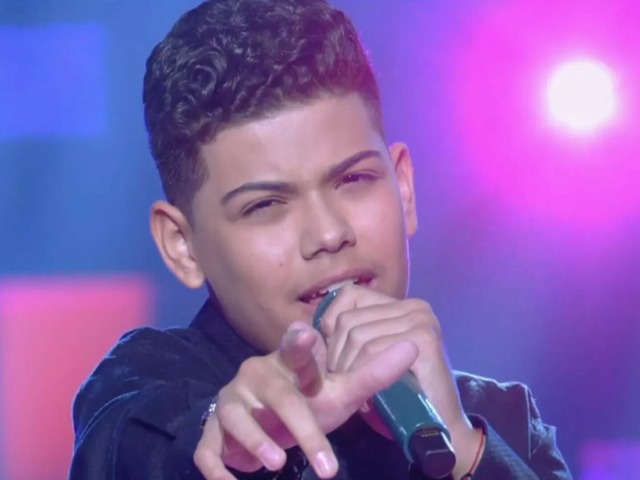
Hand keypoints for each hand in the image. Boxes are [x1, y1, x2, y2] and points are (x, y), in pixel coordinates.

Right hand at [193, 320, 418, 479]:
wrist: (268, 419)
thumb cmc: (309, 399)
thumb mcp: (341, 391)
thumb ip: (373, 374)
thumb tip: (414, 347)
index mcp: (289, 362)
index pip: (295, 348)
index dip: (299, 343)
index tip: (306, 335)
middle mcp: (257, 375)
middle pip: (279, 398)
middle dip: (302, 430)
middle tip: (327, 465)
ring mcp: (232, 400)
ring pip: (235, 418)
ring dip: (255, 442)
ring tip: (277, 463)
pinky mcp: (213, 429)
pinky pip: (207, 448)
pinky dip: (218, 467)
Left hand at [318, 284, 483, 477]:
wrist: (440, 429)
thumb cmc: (398, 397)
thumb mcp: (370, 358)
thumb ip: (351, 335)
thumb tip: (304, 327)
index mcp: (402, 305)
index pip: (349, 296)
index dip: (331, 325)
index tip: (333, 357)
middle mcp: (414, 307)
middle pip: (349, 320)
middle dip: (337, 356)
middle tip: (347, 383)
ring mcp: (421, 321)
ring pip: (357, 336)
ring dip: (348, 369)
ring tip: (359, 392)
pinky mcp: (423, 340)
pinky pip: (372, 351)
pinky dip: (362, 375)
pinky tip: (368, 397)